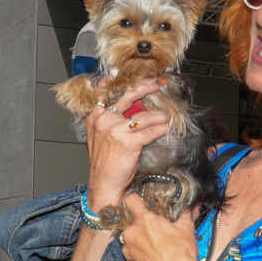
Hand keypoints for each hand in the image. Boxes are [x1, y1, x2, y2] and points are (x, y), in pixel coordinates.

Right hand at [85, 79, 170, 208]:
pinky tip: (167, 127)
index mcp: (94, 116)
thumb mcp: (99, 136)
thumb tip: (131, 107)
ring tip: (167, 114)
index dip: (122, 80)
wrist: (103, 184)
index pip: (104, 89)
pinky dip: (161, 128)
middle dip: (145, 86)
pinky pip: (150, 131)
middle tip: (157, 84)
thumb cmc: (103, 163)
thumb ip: (109, 119)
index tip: (135, 76)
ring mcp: (116, 130)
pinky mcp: (129, 142)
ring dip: (159, 114)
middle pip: (127, 94)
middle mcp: (103, 120)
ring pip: (143, 115)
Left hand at [119, 194, 201, 260]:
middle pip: (132, 224)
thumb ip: (185, 214)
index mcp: (144, 220)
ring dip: (139, 243)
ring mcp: (128, 250)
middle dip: (141, 227)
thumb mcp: (186, 230)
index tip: (140, 204)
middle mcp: (132, 233)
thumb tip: (191, 204)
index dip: (136, 201)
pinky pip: (131, 256)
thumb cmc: (182, 254)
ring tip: (155, 250)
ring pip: (131, 241)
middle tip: (155, 233)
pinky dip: (139, 257)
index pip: (131, 201)